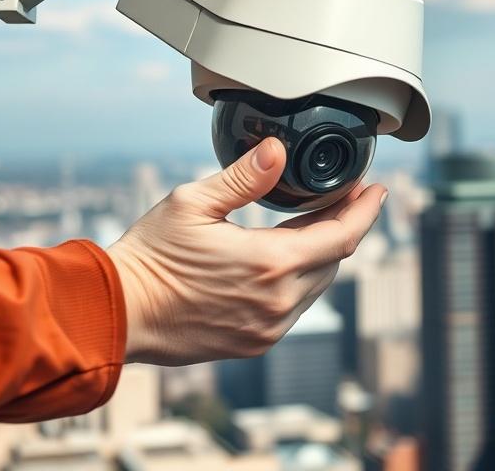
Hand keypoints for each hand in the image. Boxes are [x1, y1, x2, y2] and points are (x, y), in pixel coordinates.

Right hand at [107, 137, 386, 364]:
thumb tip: (277, 151)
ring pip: (317, 286)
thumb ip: (243, 177)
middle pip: (334, 260)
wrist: (118, 312)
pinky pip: (295, 308)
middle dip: (343, 226)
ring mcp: (266, 328)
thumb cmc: (150, 257)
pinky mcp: (253, 343)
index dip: (365, 211)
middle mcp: (277, 302)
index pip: (341, 237)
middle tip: (344, 197)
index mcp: (269, 264)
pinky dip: (300, 279)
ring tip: (315, 222)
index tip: (376, 191)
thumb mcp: (193, 202)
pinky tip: (285, 258)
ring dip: (322, 254)